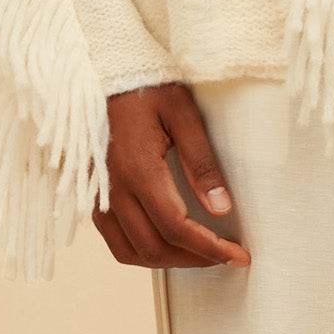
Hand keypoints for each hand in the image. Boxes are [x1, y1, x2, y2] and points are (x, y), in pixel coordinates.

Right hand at [94, 84, 249, 270]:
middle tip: (226, 254)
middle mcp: (113, 189)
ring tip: (198, 253)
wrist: (106, 73)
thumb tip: (222, 208)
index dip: (211, 249)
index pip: (176, 228)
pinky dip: (141, 250)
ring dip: (167, 260)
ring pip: (129, 251)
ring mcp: (99, 194)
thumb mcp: (184, 116)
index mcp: (138, 170)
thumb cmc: (147, 88)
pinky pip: (113, 238)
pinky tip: (166, 239)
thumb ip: (202, 164)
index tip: (239, 256)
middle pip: (153, 248)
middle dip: (194, 259)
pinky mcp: (94, 194)